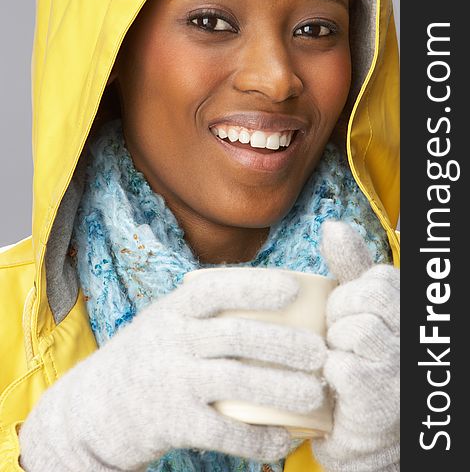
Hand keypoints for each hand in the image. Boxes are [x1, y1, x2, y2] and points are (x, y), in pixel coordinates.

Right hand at [19, 268, 326, 470]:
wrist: (93, 408)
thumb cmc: (146, 356)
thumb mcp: (164, 320)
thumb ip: (202, 310)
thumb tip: (266, 299)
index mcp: (173, 309)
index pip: (216, 288)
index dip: (256, 286)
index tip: (293, 287)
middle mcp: (172, 340)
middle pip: (236, 336)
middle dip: (284, 343)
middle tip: (319, 353)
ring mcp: (172, 381)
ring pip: (236, 381)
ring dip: (281, 389)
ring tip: (314, 395)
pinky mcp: (172, 423)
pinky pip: (223, 432)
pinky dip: (257, 439)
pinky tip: (282, 440)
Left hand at [311, 221, 399, 471]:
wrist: (365, 435)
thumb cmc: (361, 360)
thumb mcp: (358, 306)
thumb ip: (351, 266)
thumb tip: (333, 225)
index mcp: (411, 310)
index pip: (379, 278)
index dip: (352, 295)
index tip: (348, 315)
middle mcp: (416, 336)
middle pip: (371, 297)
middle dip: (342, 313)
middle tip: (340, 337)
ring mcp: (402, 367)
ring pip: (356, 328)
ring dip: (336, 344)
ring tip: (341, 360)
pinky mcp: (379, 397)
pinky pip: (341, 363)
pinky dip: (330, 372)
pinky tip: (337, 385)